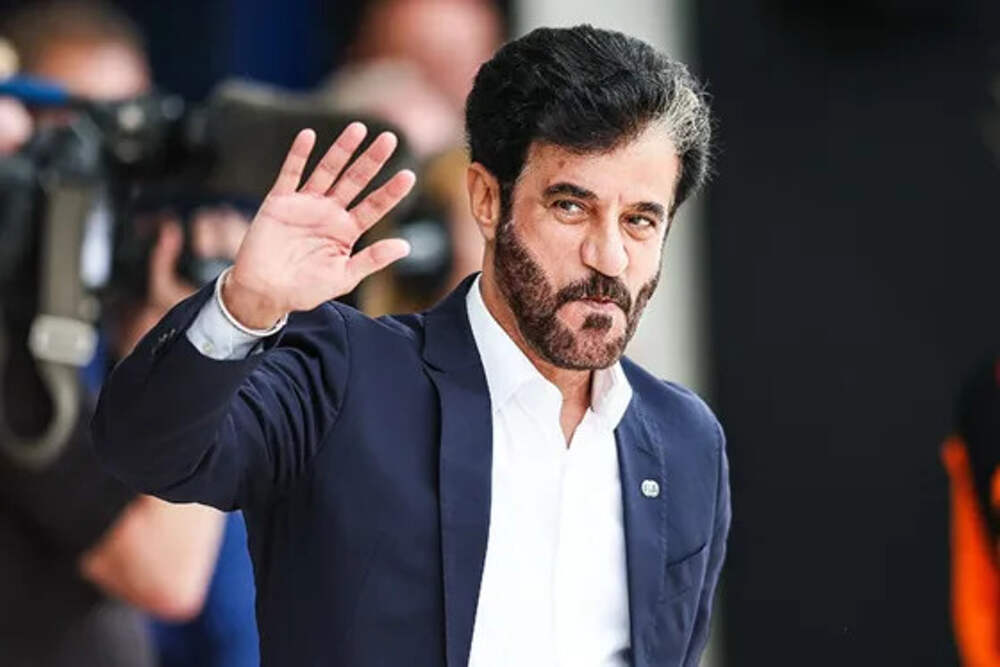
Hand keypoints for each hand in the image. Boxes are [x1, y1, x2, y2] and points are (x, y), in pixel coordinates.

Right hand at [224, 123, 415, 328]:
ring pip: (327, 170)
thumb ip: (373, 259)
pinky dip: (298, 155)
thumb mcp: (344, 277)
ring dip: (342, 150)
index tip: (409, 175)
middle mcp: (329, 213)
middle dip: (372, 160)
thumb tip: (406, 246)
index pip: (374, 206)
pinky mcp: (280, 202)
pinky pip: (290, 173)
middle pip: (355, 180)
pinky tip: (309, 135)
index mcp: (347, 230)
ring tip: (358, 128)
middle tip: (390, 138)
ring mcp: (305, 204)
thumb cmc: (305, 290)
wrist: (264, 293)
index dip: (391, 191)